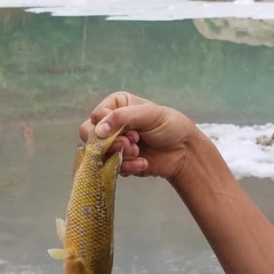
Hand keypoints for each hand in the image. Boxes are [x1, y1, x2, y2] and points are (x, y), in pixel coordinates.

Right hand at [79, 91, 196, 178]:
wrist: (184, 151)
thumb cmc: (170, 126)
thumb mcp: (149, 114)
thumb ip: (122, 118)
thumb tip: (98, 130)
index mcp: (116, 105)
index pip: (96, 116)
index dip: (108, 126)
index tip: (131, 131)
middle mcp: (111, 124)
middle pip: (89, 135)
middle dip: (110, 143)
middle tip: (130, 144)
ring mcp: (114, 144)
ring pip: (99, 154)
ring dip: (120, 156)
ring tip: (139, 153)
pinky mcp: (118, 161)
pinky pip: (111, 168)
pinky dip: (128, 167)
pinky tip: (144, 163)